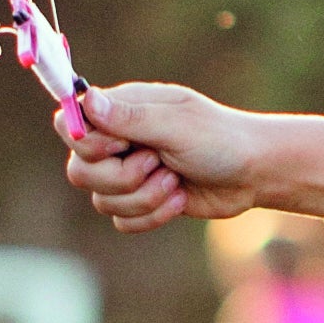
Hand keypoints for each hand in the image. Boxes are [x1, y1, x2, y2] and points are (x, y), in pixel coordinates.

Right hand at [65, 79, 259, 236]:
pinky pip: (122, 221)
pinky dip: (152, 216)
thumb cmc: (220, 139)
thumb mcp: (177, 123)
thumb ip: (130, 117)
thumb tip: (87, 100)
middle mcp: (119, 142)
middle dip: (120, 177)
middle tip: (157, 163)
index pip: (70, 124)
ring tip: (175, 180)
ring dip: (144, 197)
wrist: (254, 173)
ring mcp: (129, 173)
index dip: (87, 143)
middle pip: (79, 171)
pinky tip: (179, 199)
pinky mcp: (142, 202)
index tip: (120, 145)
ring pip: (102, 200)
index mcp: (123, 111)